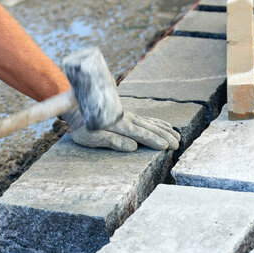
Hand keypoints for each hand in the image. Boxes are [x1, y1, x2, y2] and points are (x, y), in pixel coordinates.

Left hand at [62, 108, 179, 151]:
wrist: (75, 105)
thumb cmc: (82, 125)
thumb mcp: (92, 137)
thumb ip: (112, 141)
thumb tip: (133, 146)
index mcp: (120, 125)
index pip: (141, 134)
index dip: (154, 141)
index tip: (166, 147)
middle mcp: (127, 119)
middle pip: (150, 128)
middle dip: (164, 136)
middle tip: (178, 144)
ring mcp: (128, 115)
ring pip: (150, 122)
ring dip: (164, 130)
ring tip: (177, 136)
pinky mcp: (127, 115)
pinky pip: (146, 119)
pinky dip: (157, 122)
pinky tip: (165, 125)